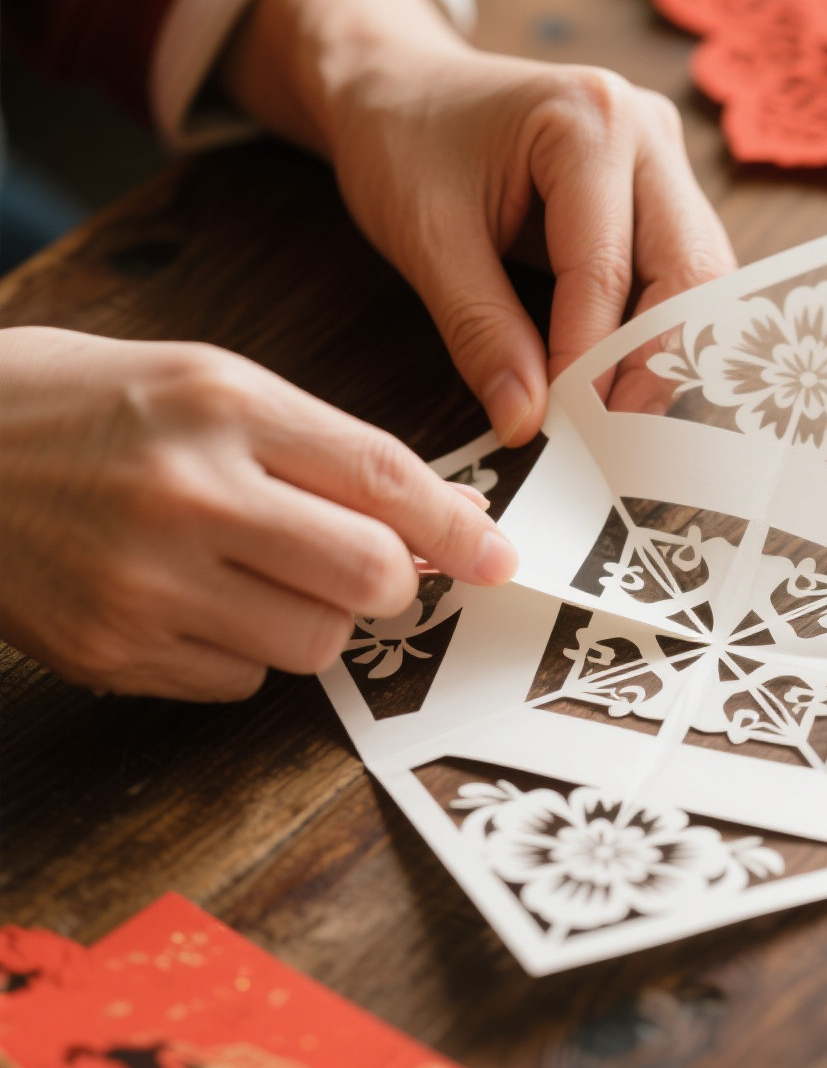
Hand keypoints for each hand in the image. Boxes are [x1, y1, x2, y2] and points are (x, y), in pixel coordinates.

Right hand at [0, 327, 515, 699]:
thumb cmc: (86, 408)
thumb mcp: (208, 385)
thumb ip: (324, 449)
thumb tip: (434, 521)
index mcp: (220, 406)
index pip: (380, 477)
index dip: (457, 527)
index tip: (498, 556)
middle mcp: (186, 497)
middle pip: (366, 575)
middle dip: (391, 578)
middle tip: (367, 563)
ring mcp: (144, 586)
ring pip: (314, 642)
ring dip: (317, 616)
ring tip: (257, 571)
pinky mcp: (112, 655)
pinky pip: (242, 681)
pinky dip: (247, 649)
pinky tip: (198, 601)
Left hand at [220, 0, 735, 442]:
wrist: (401, 88)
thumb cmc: (404, 143)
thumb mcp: (425, 238)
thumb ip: (480, 331)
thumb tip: (525, 423)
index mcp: (590, 119)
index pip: (607, 268)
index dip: (593, 360)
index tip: (574, 432)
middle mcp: (647, 130)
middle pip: (690, 272)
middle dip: (658, 364)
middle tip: (621, 440)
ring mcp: (665, 158)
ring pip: (700, 279)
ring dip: (669, 352)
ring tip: (627, 419)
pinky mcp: (664, 190)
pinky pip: (682, 274)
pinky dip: (661, 332)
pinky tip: (631, 379)